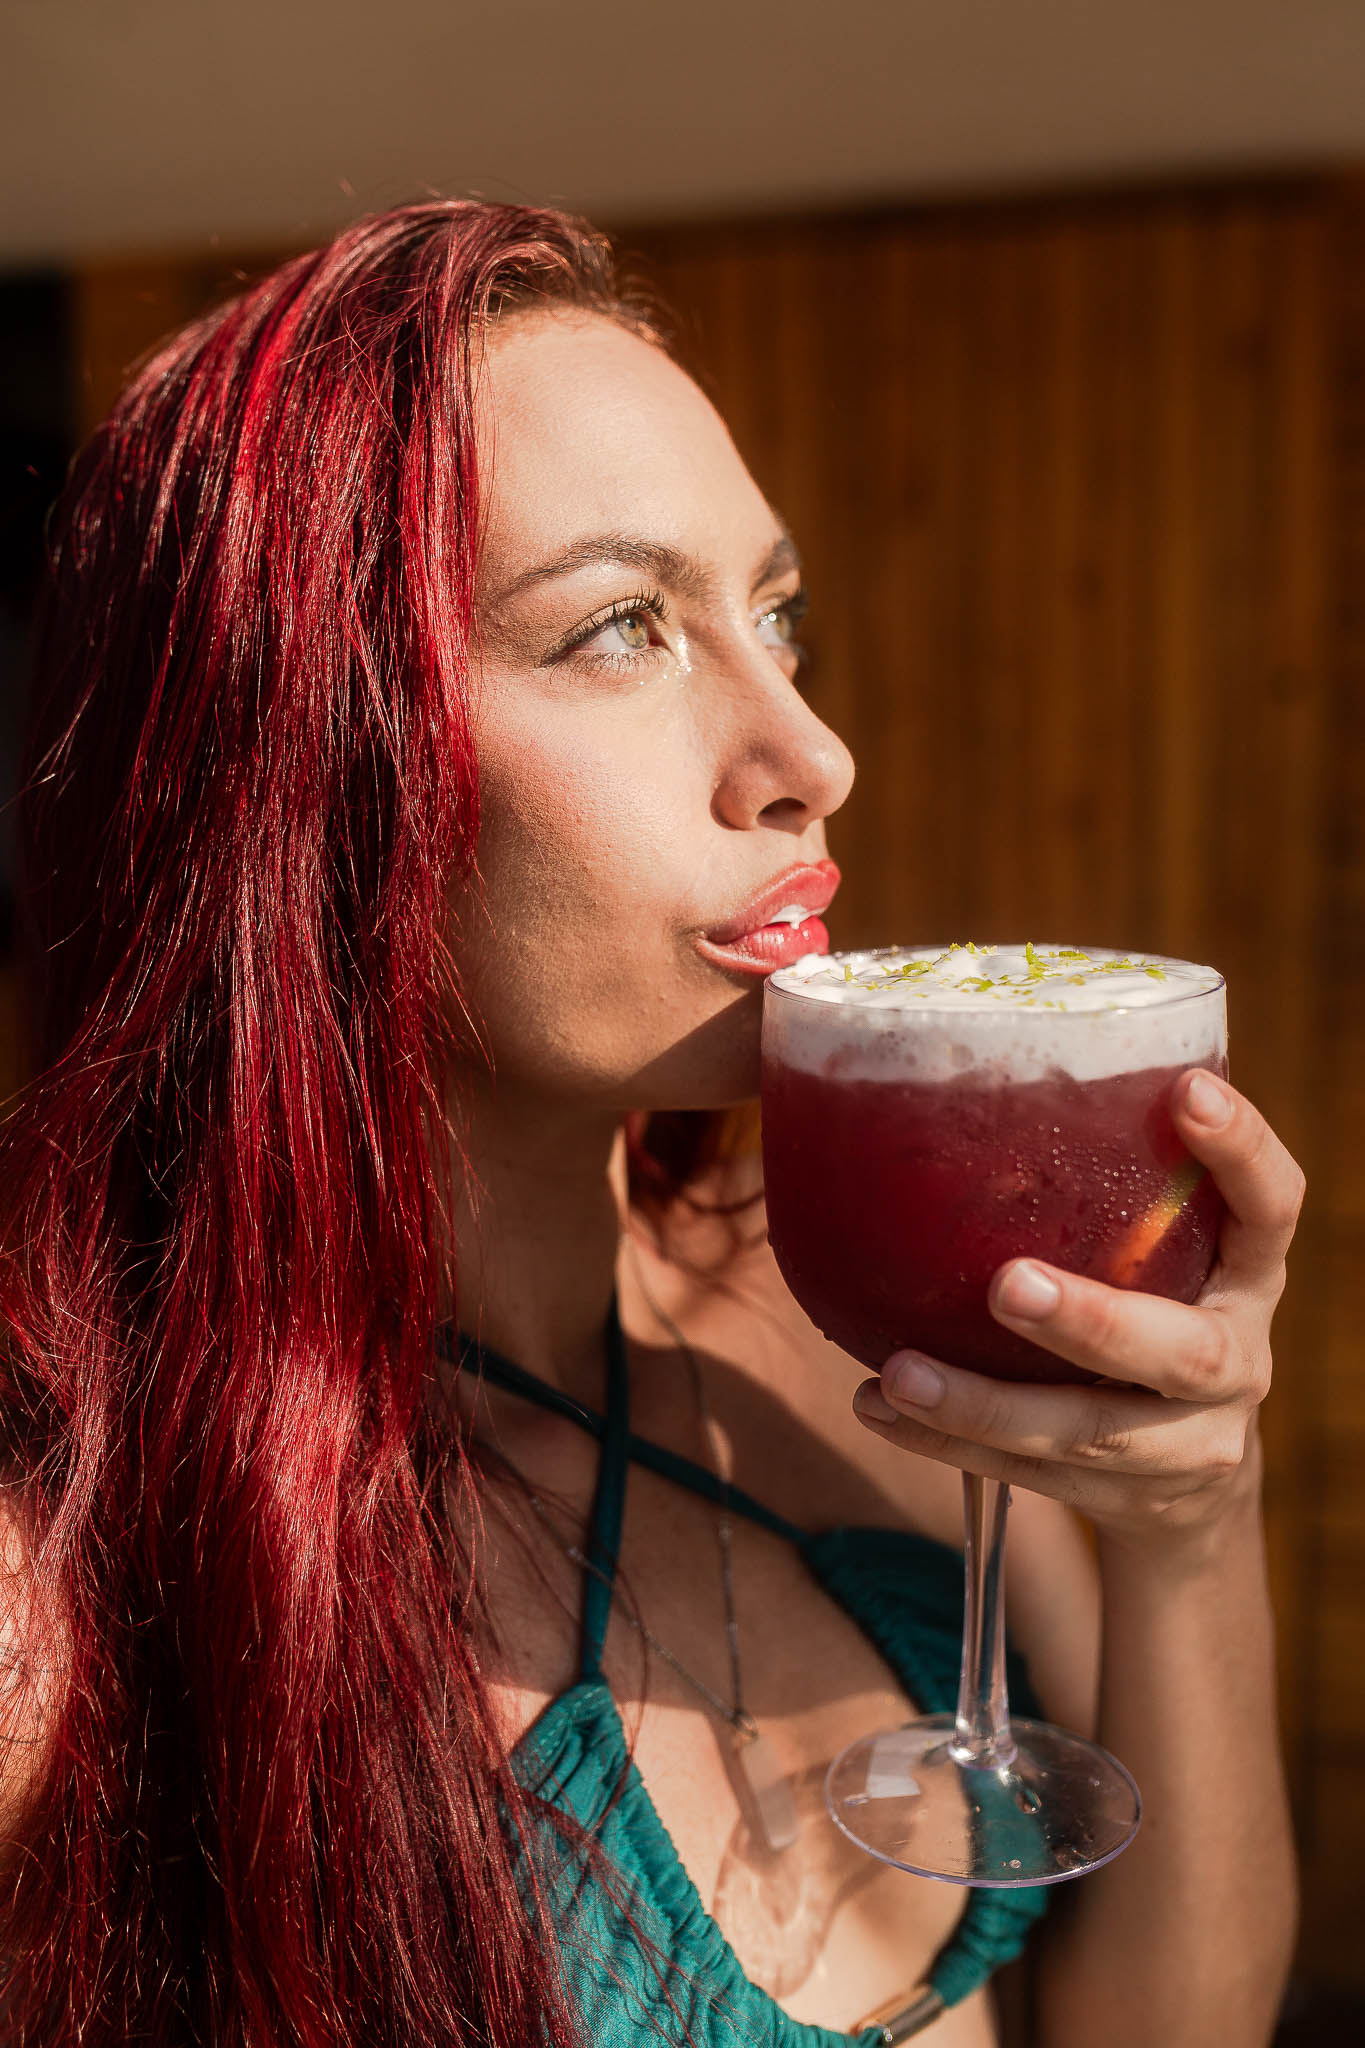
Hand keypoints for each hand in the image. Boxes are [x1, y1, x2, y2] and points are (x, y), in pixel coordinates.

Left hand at [851, 1070, 1304, 1547]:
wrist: (1189, 1484)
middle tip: (1007, 1284)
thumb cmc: (1147, 1313)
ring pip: (1090, 1433)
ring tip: (898, 1375)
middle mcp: (1235, 1358)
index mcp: (1246, 1273)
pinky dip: (948, 1443)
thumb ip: (1106, 1190)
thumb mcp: (1160, 1255)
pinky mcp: (1130, 1498)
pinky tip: (878, 1410)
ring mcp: (1189, 1441)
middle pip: (1182, 1350)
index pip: (1270, 1204)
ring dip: (984, 1405)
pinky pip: (1032, 1475)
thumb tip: (940, 1084)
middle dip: (1093, 1322)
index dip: (1242, 1150)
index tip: (1188, 1091)